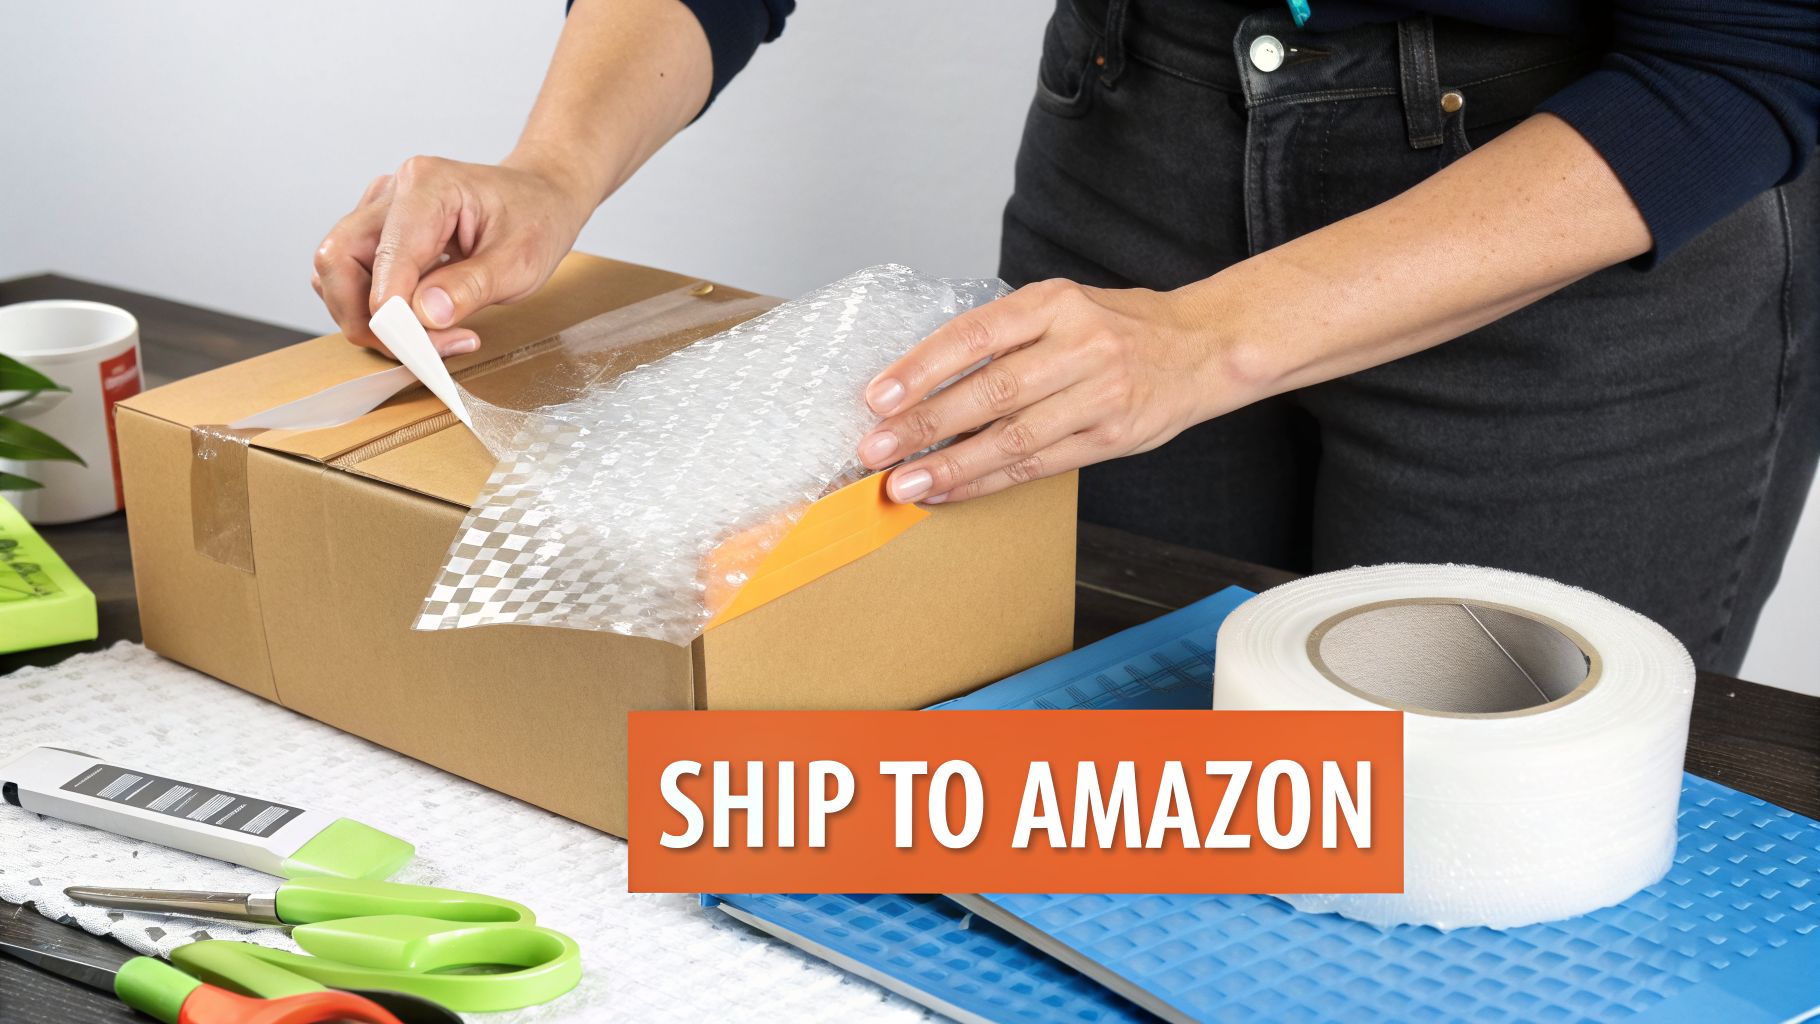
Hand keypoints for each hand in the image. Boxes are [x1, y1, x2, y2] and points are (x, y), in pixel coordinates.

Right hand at [311, 152, 592, 356]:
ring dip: (371, 320)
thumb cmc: (535, 218)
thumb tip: (424, 314)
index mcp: (426, 187)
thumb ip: (471, 287)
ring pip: (337, 275)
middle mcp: (391, 194)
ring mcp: (379, 213)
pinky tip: (422, 324)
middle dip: (367, 319)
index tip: (418, 348)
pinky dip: (379, 312)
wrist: (541, 198)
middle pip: (338, 261)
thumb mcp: (520, 261)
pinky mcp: (379, 236)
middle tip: (419, 351)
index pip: (384, 255)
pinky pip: (356, 280)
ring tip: (431, 338)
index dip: (391, 311)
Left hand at [857, 279, 1237, 504]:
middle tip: (875, 448)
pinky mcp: (1111, 438)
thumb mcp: (1063, 306)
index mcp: (1056, 302)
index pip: (976, 333)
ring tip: (903, 483)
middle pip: (990, 390)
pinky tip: (949, 491)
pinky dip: (987, 482)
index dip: (922, 366)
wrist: (1204, 347)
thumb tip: (921, 379)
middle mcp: (1080, 345)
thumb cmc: (1117, 327)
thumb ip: (1005, 335)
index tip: (878, 396)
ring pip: (1013, 438)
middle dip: (924, 424)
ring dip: (951, 466)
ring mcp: (1099, 395)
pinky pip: (1037, 466)